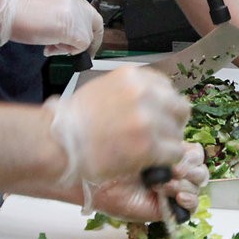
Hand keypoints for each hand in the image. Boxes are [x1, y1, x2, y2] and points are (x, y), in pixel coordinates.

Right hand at [0, 0, 103, 54]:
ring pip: (87, 36)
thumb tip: (65, 36)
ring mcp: (76, 14)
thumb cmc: (17, 11)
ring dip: (70, 46)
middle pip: (95, 24)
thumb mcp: (46, 9)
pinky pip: (81, 45)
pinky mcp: (73, 29)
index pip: (88, 13)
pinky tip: (50, 47)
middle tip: (75, 51)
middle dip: (88, 41)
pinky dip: (68, 51)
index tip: (82, 41)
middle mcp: (76, 2)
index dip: (88, 29)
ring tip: (51, 45)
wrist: (7, 10)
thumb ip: (61, 17)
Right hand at [46, 66, 188, 187]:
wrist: (58, 143)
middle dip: (172, 124)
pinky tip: (149, 162)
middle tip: (158, 137)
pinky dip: (165, 160)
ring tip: (146, 151)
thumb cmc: (75, 121)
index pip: (168, 88)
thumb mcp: (105, 89)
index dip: (165, 106)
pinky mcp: (149, 145)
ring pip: (178, 133)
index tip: (158, 118)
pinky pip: (175, 153)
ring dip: (167, 144)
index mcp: (133, 76)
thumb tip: (154, 102)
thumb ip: (132, 92)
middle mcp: (144, 93)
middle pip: (180, 108)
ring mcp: (148, 119)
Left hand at [85, 143, 208, 221]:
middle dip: (189, 167)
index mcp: (166, 153)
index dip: (190, 153)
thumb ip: (168, 146)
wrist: (97, 183)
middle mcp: (171, 171)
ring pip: (197, 184)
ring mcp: (172, 190)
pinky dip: (190, 200)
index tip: (175, 151)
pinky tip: (176, 197)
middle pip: (199, 167)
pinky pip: (192, 207)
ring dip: (185, 183)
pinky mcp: (169, 209)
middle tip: (173, 170)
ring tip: (164, 185)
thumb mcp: (144, 146)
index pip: (194, 151)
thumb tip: (184, 149)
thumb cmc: (113, 160)